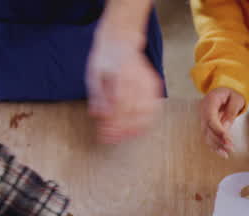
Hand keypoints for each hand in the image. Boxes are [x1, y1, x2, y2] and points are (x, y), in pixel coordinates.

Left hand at [86, 28, 162, 143]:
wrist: (121, 41)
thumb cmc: (105, 59)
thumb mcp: (93, 75)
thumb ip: (97, 96)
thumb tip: (98, 116)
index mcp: (120, 74)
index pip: (118, 106)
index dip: (112, 124)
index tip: (104, 136)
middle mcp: (137, 78)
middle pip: (133, 112)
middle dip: (122, 130)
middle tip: (112, 140)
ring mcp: (148, 82)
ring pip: (147, 112)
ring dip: (136, 128)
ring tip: (126, 137)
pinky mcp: (154, 84)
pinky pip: (155, 106)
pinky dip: (148, 120)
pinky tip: (139, 128)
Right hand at [200, 87, 245, 157]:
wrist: (226, 90)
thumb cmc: (232, 93)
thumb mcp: (236, 99)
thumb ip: (231, 112)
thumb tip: (225, 128)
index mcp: (210, 101)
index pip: (210, 118)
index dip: (218, 130)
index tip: (227, 140)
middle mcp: (203, 110)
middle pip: (207, 128)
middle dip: (218, 140)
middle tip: (230, 148)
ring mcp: (204, 118)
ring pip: (206, 134)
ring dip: (216, 145)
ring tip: (226, 154)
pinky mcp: (207, 125)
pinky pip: (209, 136)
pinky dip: (215, 145)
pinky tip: (222, 153)